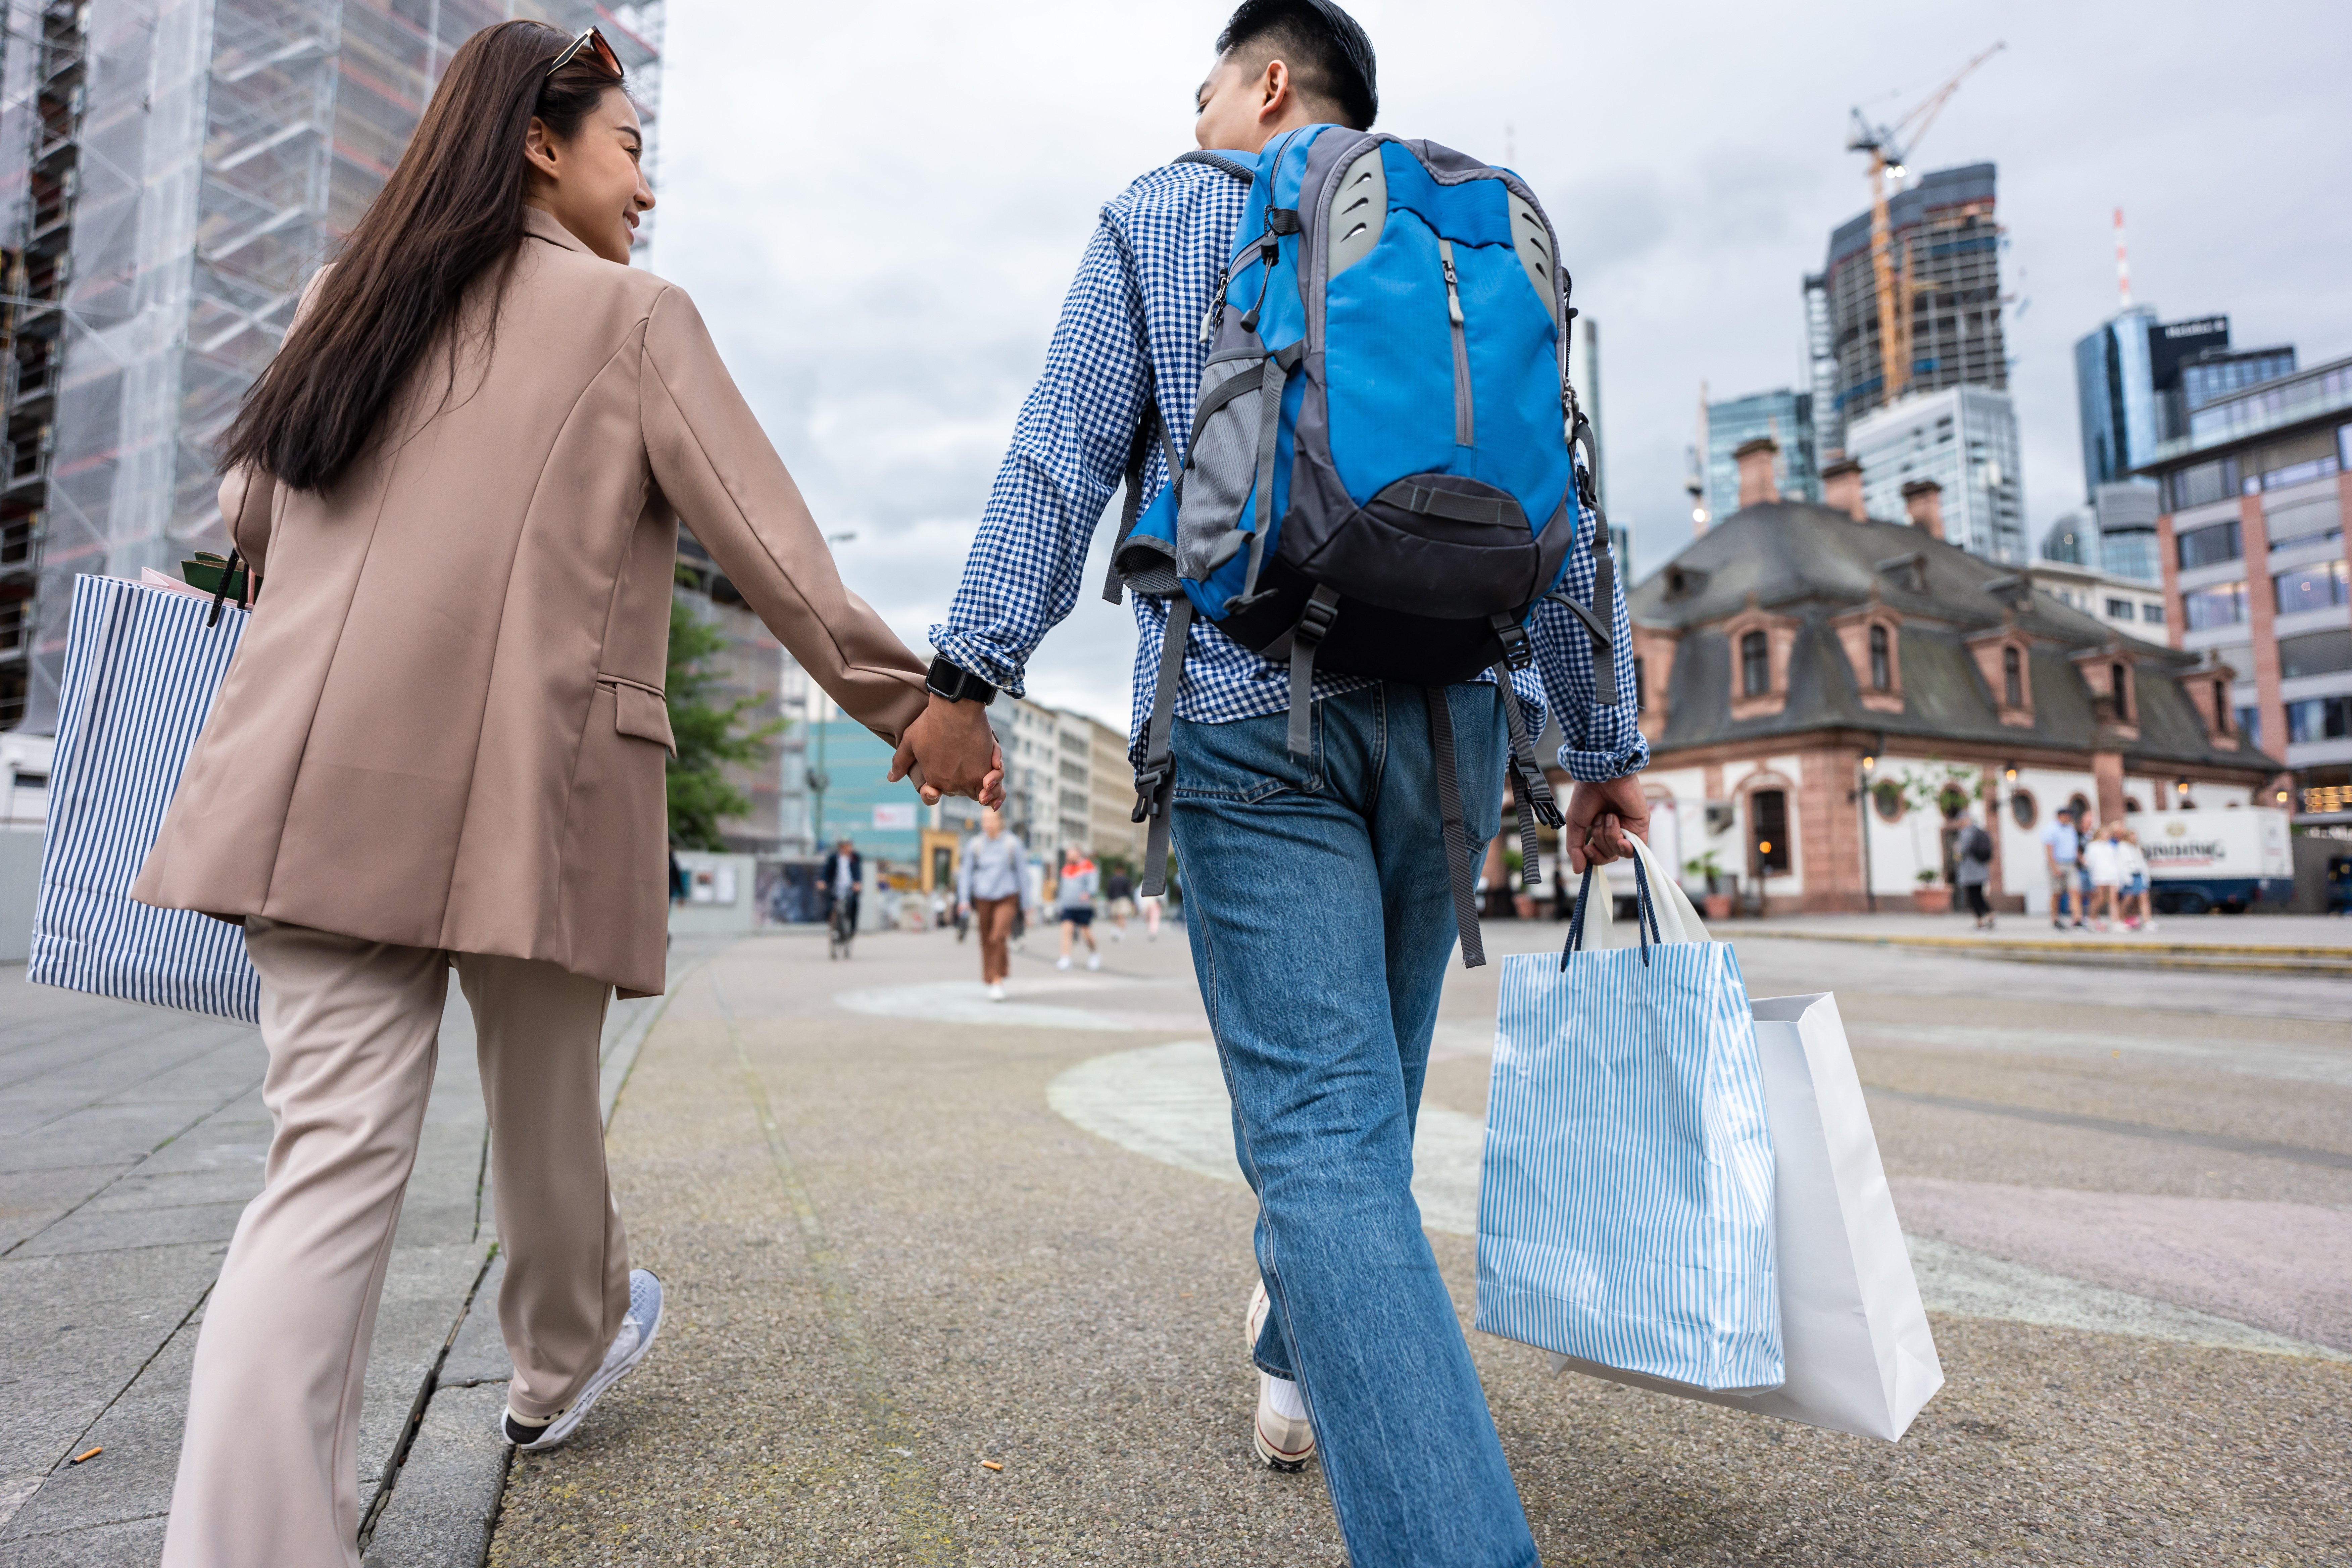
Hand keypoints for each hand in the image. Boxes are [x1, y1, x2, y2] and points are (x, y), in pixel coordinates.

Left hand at [889, 694, 1004, 807]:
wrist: (955, 708)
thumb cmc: (931, 722)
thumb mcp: (909, 740)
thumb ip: (900, 762)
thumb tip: (891, 778)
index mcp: (934, 779)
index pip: (934, 795)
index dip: (936, 790)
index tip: (938, 781)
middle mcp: (953, 784)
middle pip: (960, 792)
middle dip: (962, 783)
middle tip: (961, 763)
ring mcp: (972, 779)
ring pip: (981, 793)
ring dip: (985, 791)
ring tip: (984, 782)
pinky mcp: (988, 770)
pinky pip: (996, 786)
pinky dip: (996, 785)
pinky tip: (992, 777)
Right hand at [1563, 774, 1650, 874]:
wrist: (1601, 777)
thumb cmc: (1587, 794)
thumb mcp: (1575, 823)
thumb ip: (1575, 847)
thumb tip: (1578, 870)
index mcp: (1599, 831)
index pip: (1598, 856)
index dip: (1593, 857)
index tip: (1587, 848)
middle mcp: (1615, 832)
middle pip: (1608, 856)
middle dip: (1600, 843)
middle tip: (1597, 822)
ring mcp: (1628, 830)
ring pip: (1618, 852)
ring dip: (1609, 836)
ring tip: (1608, 815)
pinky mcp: (1641, 826)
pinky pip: (1634, 849)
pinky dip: (1624, 846)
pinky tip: (1620, 834)